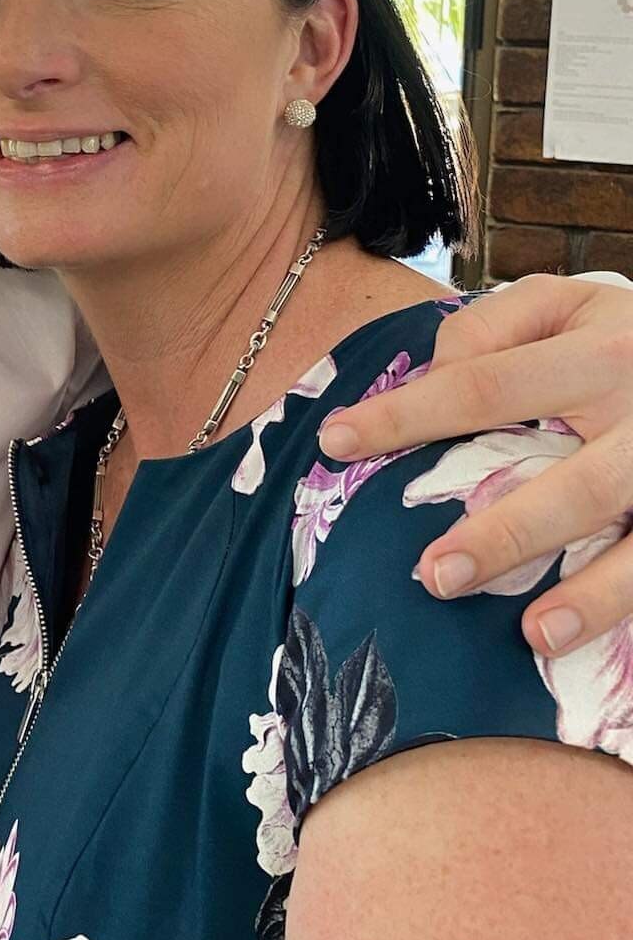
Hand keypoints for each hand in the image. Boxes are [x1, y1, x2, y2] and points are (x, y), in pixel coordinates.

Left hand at [320, 275, 632, 655]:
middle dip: (501, 536)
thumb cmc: (623, 335)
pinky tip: (577, 637)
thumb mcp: (564, 302)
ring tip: (528, 633)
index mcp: (597, 349)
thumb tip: (434, 377)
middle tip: (429, 575)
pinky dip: (620, 603)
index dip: (404, 415)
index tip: (335, 442)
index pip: (482, 384)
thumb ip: (493, 327)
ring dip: (585, 595)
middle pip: (570, 485)